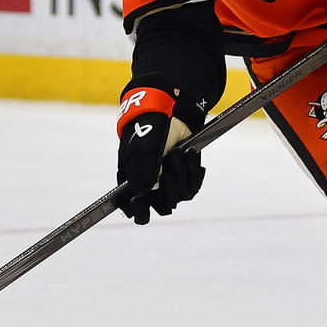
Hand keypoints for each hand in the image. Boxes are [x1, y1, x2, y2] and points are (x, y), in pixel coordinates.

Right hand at [115, 76, 204, 224]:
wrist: (171, 114)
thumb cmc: (151, 128)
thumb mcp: (145, 145)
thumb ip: (142, 167)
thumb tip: (142, 192)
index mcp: (132, 180)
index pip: (133, 208)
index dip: (139, 211)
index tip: (144, 209)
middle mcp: (150, 186)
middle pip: (163, 205)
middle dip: (171, 183)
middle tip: (170, 158)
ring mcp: (168, 183)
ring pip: (179, 197)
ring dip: (183, 173)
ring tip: (179, 151)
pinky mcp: (184, 179)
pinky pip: (193, 188)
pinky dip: (194, 171)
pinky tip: (190, 155)